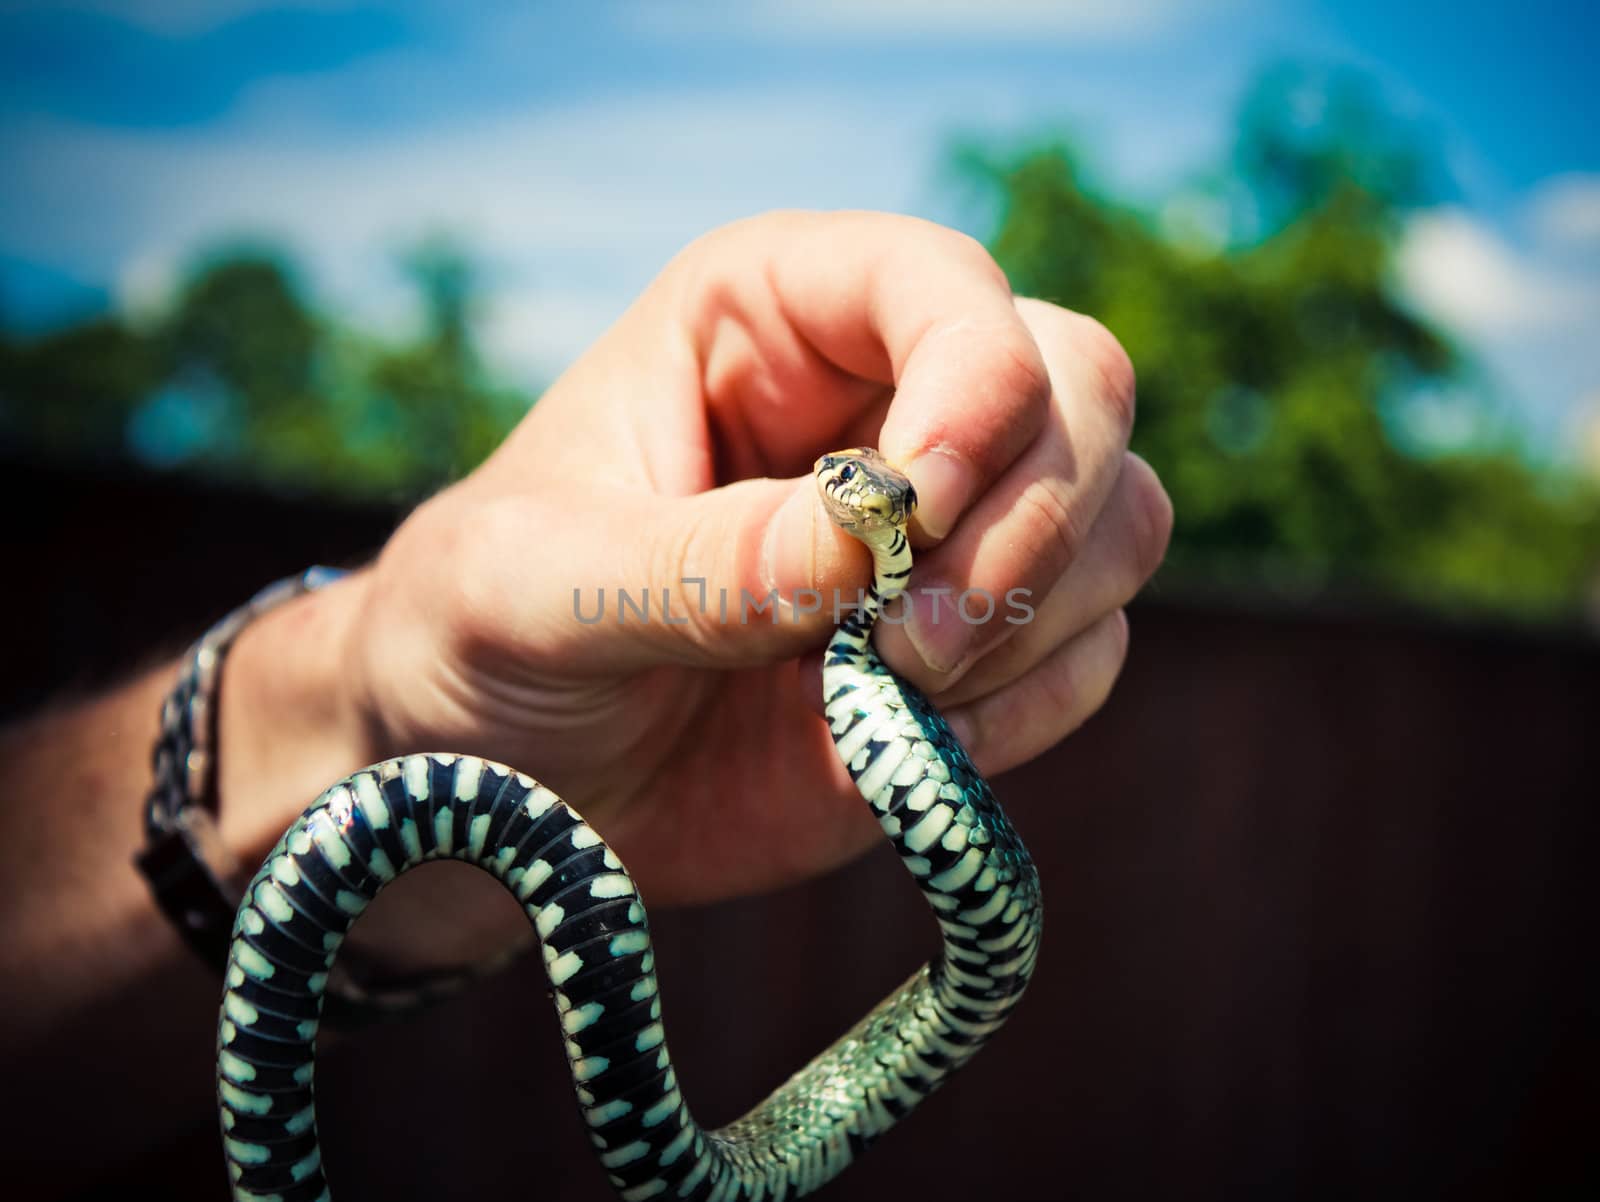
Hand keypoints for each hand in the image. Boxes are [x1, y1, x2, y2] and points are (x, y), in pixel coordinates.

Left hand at [219, 211, 1171, 916]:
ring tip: (884, 693)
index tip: (912, 516)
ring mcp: (951, 532)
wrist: (506, 795)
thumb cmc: (485, 637)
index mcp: (774, 317)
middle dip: (1026, 520)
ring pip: (1121, 518)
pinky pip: (1094, 654)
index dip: (972, 381)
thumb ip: (693, 564)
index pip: (947, 286)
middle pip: (1082, 385)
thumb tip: (868, 553)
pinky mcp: (980, 652)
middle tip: (902, 641)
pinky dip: (1026, 706)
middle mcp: (889, 400)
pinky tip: (900, 740)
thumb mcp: (537, 587)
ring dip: (1033, 617)